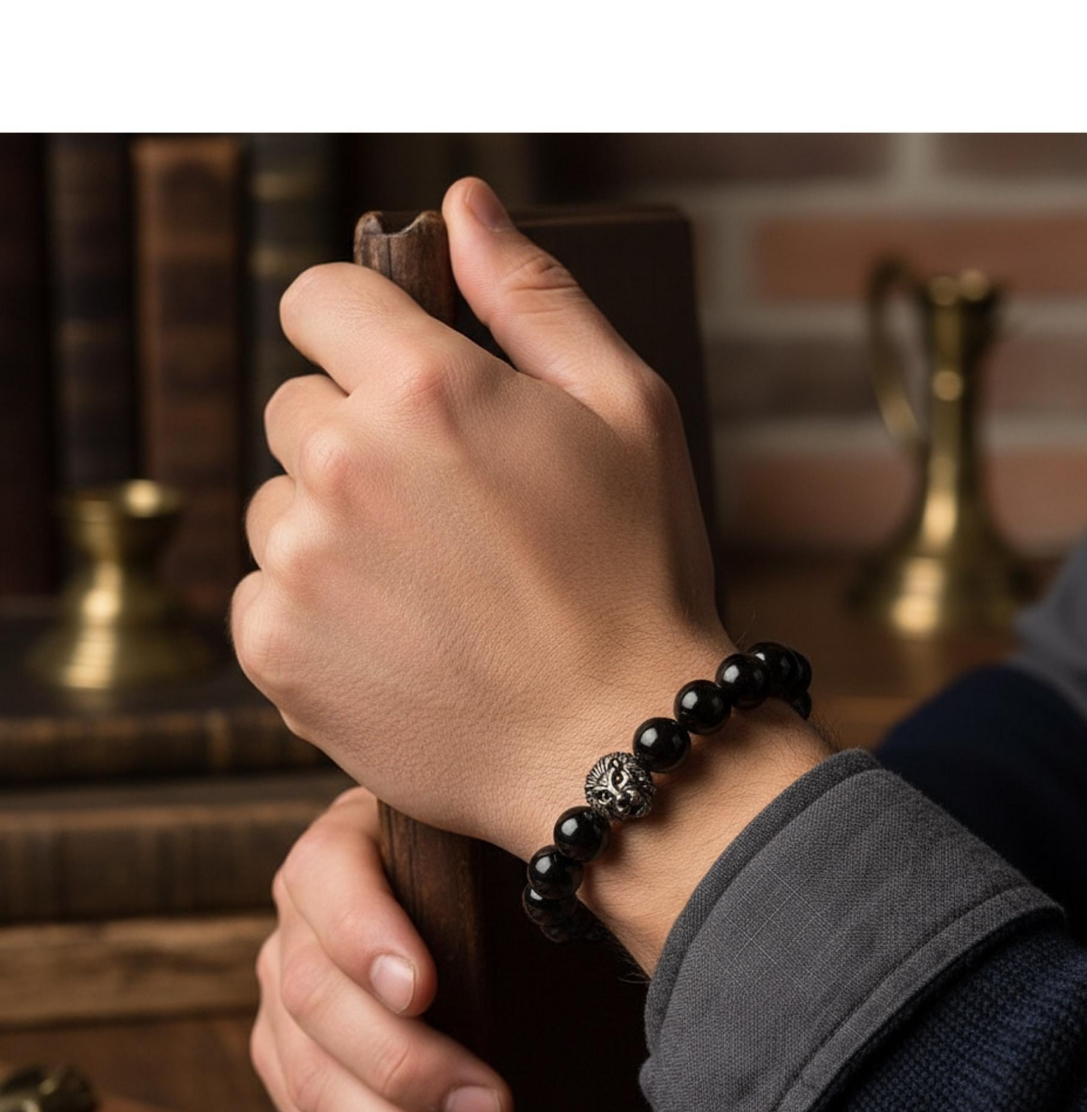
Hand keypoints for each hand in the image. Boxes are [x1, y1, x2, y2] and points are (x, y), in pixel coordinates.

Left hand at [232, 176, 729, 862]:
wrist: (618, 747)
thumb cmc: (639, 577)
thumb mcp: (628, 410)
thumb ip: (533, 295)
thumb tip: (463, 205)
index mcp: (424, 384)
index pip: (317, 298)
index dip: (359, 331)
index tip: (397, 377)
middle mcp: (342, 464)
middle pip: (295, 410)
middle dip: (357, 442)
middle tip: (445, 514)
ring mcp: (299, 565)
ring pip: (277, 508)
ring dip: (331, 532)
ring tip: (428, 590)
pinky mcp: (276, 652)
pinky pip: (261, 596)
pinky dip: (313, 614)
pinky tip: (395, 642)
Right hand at [250, 785, 518, 1111]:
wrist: (464, 907)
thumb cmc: (494, 872)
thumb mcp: (495, 851)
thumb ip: (511, 867)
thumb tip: (591, 903)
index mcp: (341, 849)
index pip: (330, 884)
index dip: (367, 939)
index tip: (423, 990)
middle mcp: (296, 925)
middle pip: (317, 1002)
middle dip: (407, 1068)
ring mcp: (283, 1003)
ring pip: (314, 1085)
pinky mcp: (290, 1069)